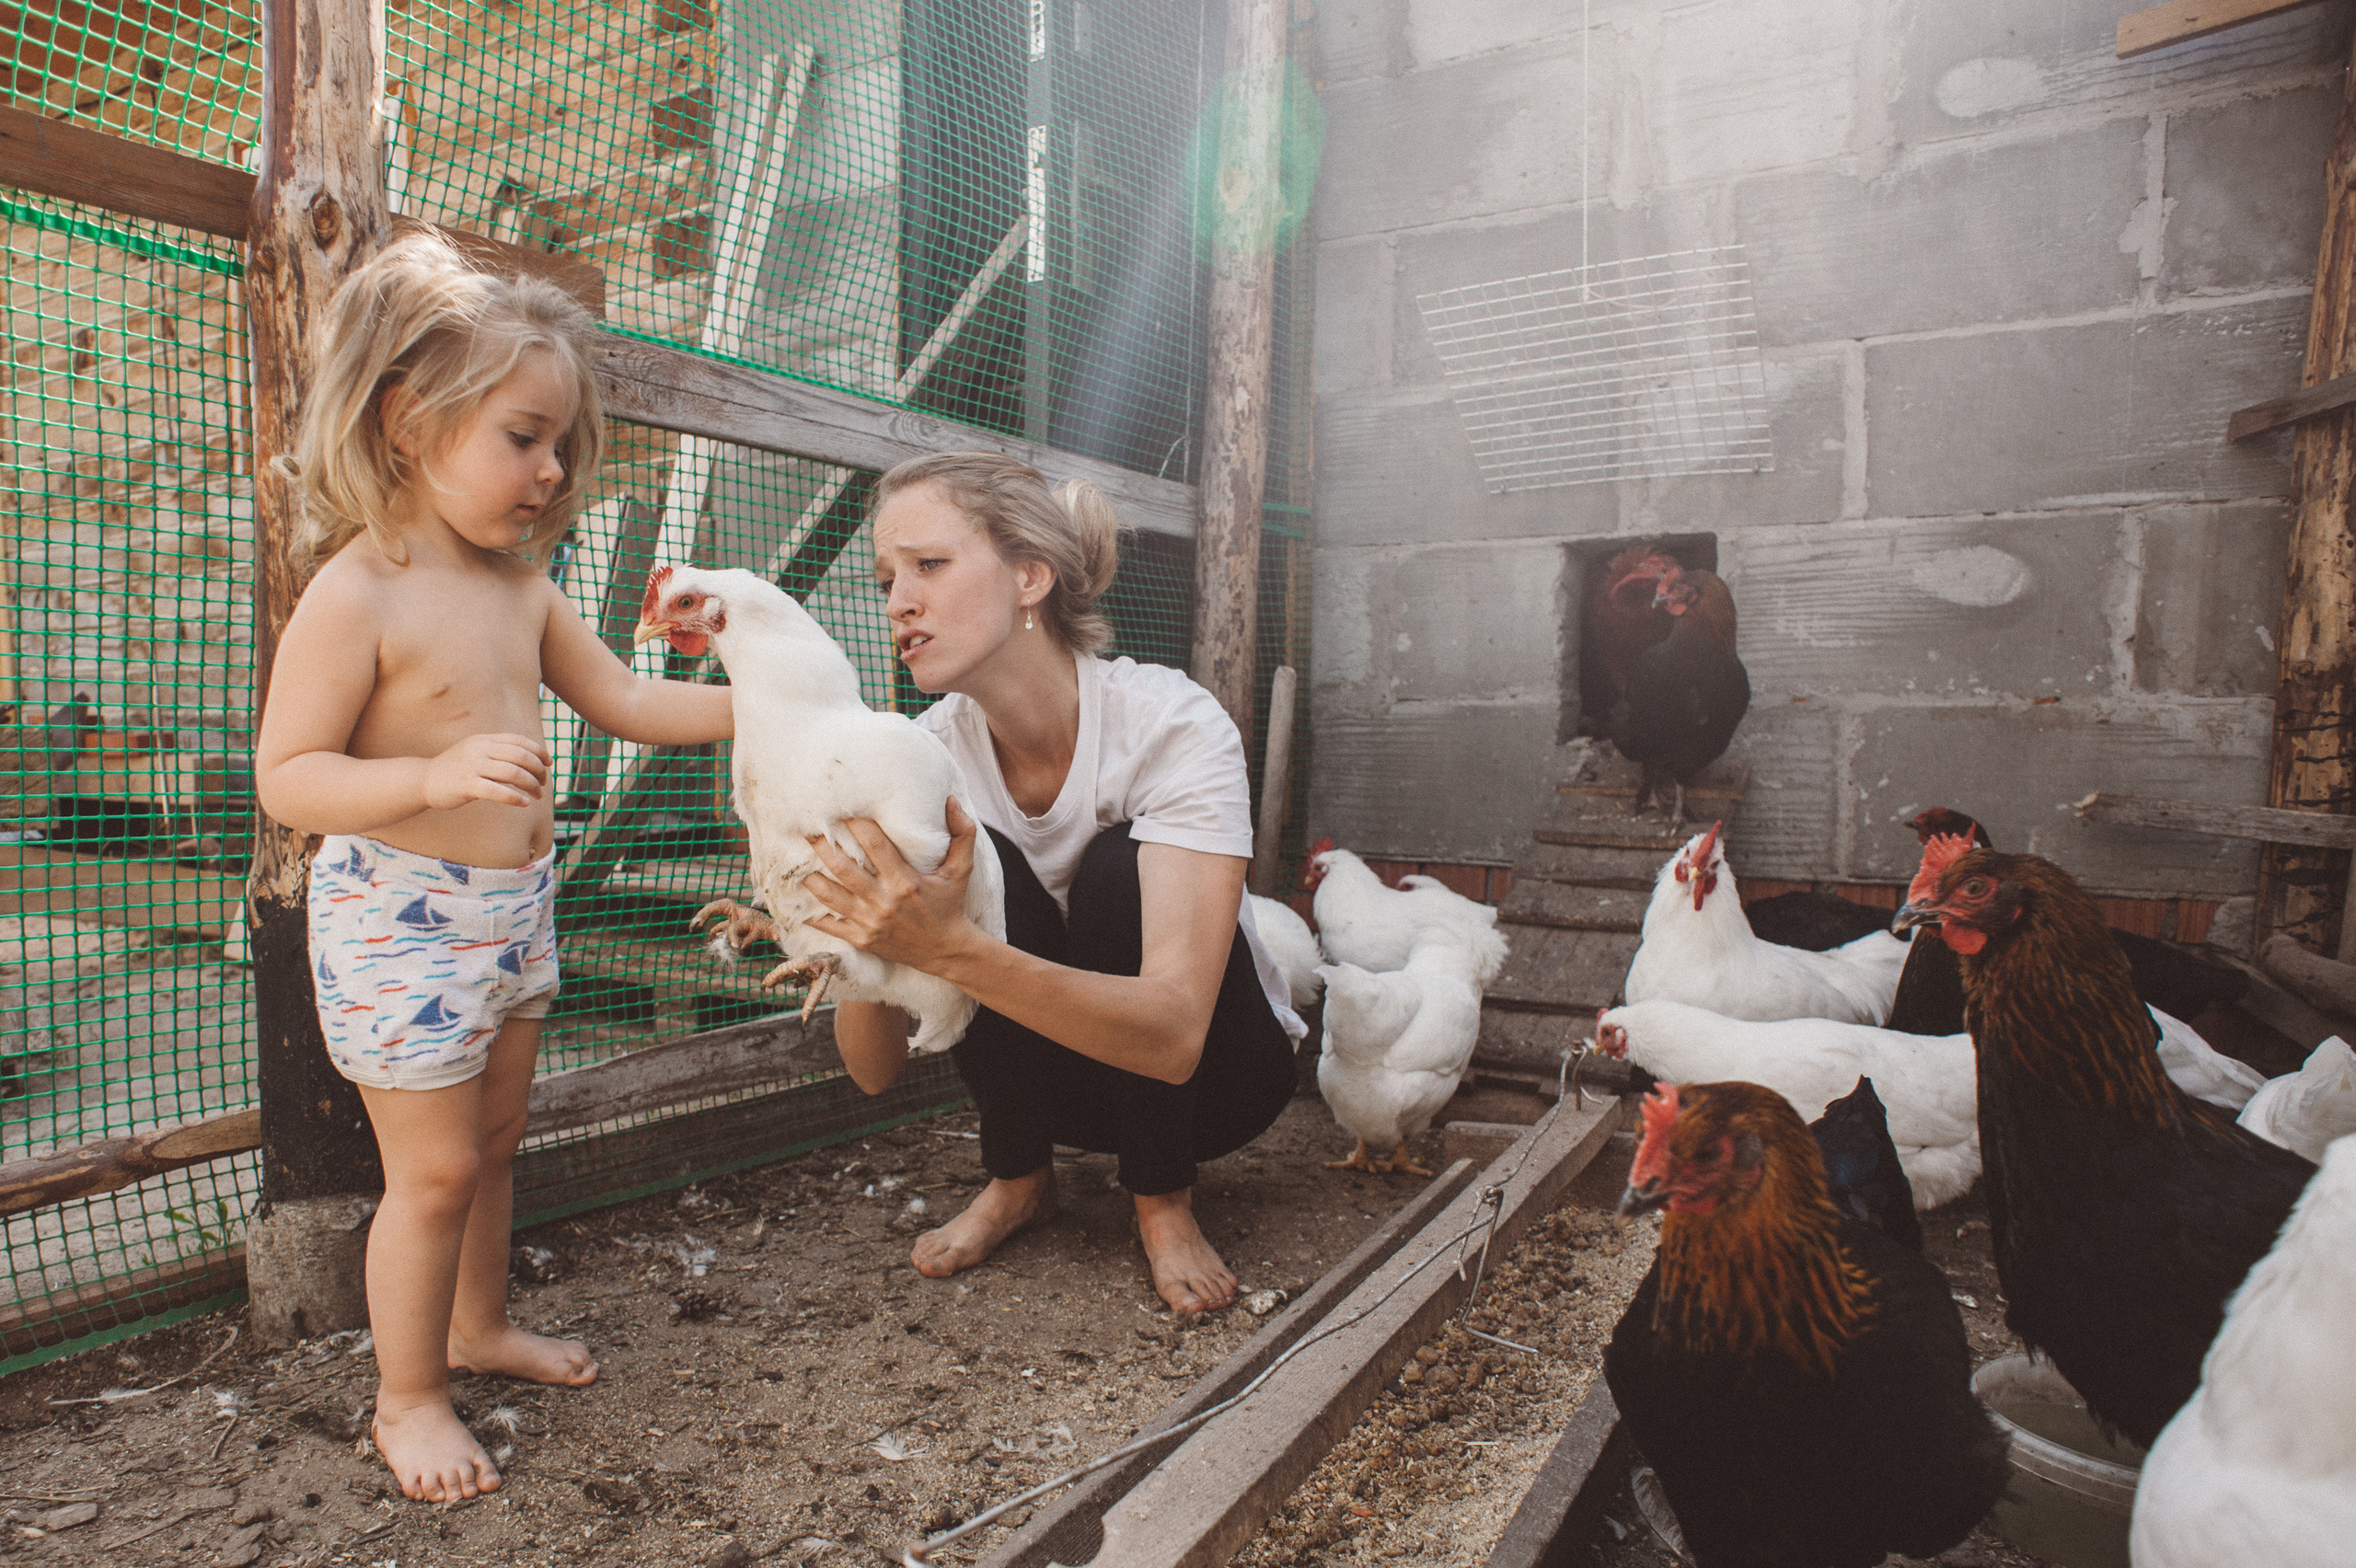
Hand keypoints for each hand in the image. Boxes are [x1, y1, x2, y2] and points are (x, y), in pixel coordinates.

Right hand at [423, 732, 550, 809]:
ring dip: (531, 785)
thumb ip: (499, 752)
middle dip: (538, 770)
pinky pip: (497, 791)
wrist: (425, 780)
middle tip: (543, 783)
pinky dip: (515, 797)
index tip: (549, 763)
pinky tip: (524, 803)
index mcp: (484, 739)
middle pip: (521, 756)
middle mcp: (479, 749)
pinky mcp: (466, 784)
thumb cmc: (457, 769)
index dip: (539, 751)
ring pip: (513, 773)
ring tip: (538, 795)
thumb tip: (532, 758)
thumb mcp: (477, 752)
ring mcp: (472, 766)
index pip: (519, 741)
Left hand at [802, 798, 981, 970]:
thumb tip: (952, 800)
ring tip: (799, 863)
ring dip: (811, 877)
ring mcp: (870, 922)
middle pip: (842, 867)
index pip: (873, 843)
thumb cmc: (950, 904)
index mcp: (905, 880)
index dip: (854, 823)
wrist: (946, 951)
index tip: (841, 809)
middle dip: (822, 845)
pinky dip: (812, 913)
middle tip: (808, 830)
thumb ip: (962, 833)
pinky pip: (829, 925)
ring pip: (829, 895)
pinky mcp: (862, 939)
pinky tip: (802, 899)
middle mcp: (884, 900)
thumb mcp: (962, 869)